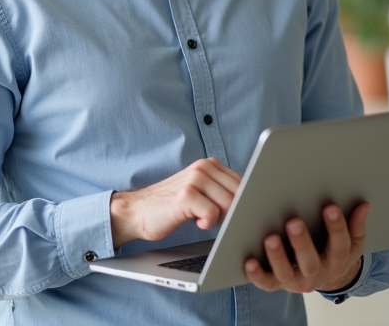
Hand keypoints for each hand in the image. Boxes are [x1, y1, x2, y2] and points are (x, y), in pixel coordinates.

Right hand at [110, 158, 241, 247]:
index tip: (239, 214)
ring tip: (203, 219)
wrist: (137, 211)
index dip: (244, 202)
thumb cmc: (172, 206)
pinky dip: (207, 224)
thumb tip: (251, 202)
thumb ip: (220, 191)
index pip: (243, 183)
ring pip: (229, 204)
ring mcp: (194, 180)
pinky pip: (212, 214)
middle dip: (233, 212)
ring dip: (220, 219)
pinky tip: (196, 223)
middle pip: (239, 193)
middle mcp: (203, 167)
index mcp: (209, 165)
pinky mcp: (186, 196)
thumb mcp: (199, 192)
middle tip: (215, 219)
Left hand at [244, 202, 368, 293]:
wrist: (325, 276)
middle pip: (311, 263)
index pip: (340, 246)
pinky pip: (267, 283)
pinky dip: (257, 274)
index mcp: (336, 260)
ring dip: (278, 257)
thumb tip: (364, 205)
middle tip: (294, 222)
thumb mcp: (351, 241)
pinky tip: (249, 261)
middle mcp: (316, 274)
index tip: (330, 207)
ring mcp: (296, 281)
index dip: (337, 227)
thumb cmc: (334, 250)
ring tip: (270, 238)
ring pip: (287, 274)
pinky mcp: (277, 284)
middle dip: (302, 243)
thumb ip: (356, 225)